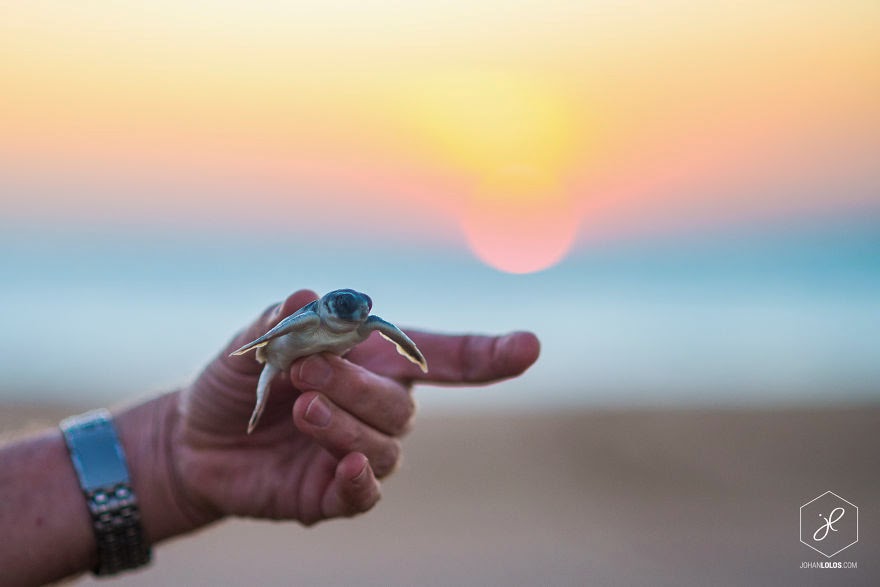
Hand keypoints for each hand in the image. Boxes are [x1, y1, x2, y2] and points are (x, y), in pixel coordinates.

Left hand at [167, 289, 539, 526]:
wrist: (196, 439)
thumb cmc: (237, 379)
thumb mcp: (251, 344)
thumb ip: (282, 321)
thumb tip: (312, 294)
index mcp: (374, 361)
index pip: (445, 359)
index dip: (489, 355)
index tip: (529, 348)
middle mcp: (379, 407)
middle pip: (399, 403)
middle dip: (355, 385)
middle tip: (305, 373)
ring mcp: (360, 452)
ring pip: (384, 444)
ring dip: (345, 424)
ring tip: (301, 406)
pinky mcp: (334, 493)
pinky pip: (365, 493)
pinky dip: (362, 480)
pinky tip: (347, 465)